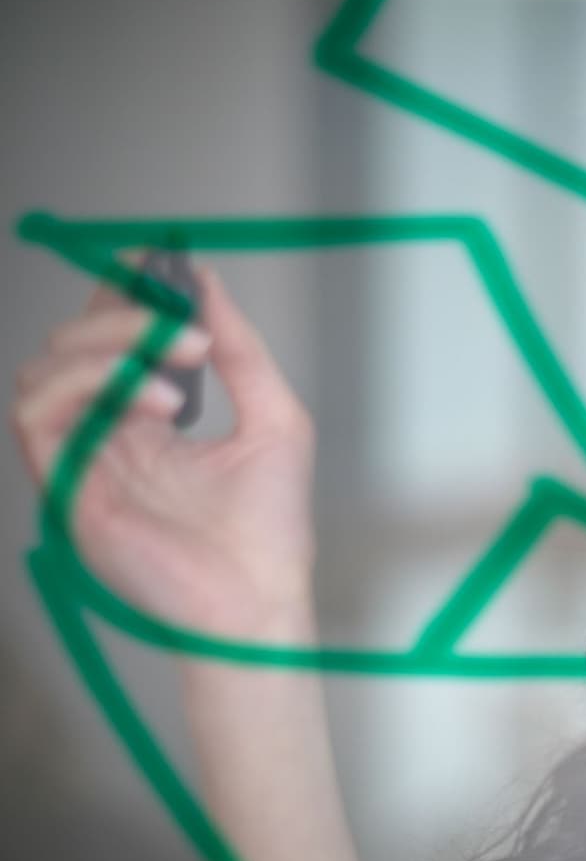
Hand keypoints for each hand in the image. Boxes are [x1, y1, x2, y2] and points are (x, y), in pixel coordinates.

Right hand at [10, 259, 317, 640]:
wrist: (262, 596)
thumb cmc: (271, 524)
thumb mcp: (275, 416)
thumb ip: (241, 349)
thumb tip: (207, 279)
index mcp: (149, 416)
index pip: (112, 336)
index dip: (122, 292)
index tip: (157, 264)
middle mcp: (107, 433)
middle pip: (71, 342)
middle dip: (123, 316)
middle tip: (187, 332)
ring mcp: (83, 458)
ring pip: (43, 370)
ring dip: (106, 350)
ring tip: (174, 375)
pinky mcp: (67, 487)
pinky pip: (36, 416)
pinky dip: (88, 387)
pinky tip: (154, 404)